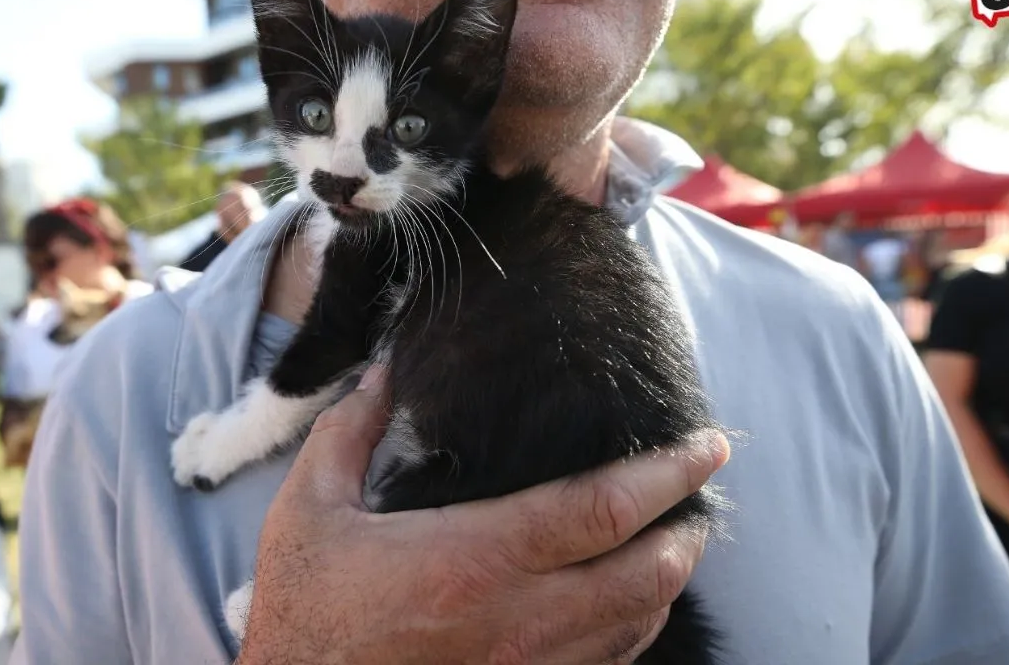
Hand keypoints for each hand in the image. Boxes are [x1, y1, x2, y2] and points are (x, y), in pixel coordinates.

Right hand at [236, 367, 729, 664]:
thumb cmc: (304, 611)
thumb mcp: (309, 509)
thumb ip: (349, 431)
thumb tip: (384, 372)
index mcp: (475, 558)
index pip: (601, 508)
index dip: (666, 473)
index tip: (705, 445)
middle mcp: (519, 618)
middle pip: (647, 573)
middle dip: (688, 527)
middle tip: (702, 489)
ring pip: (638, 624)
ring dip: (669, 577)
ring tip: (675, 536)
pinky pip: (607, 662)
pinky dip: (636, 624)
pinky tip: (629, 599)